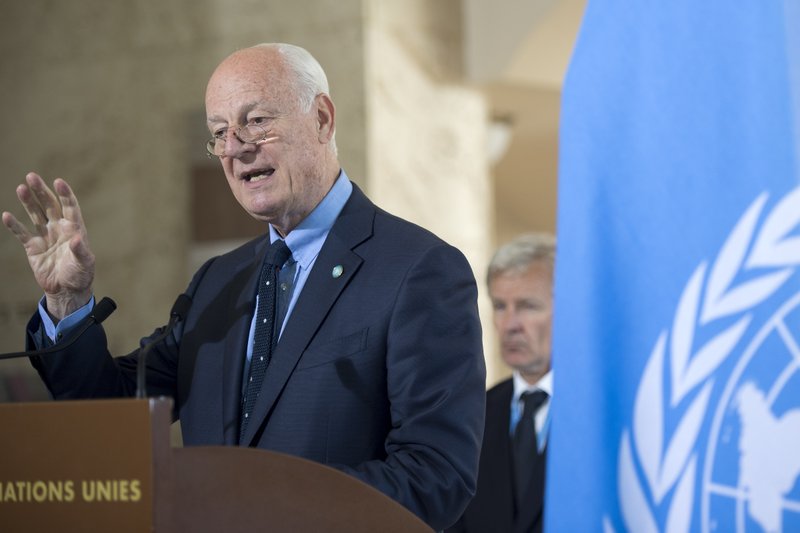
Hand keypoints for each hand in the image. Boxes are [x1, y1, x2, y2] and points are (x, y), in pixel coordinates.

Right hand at [2, 172, 94, 319]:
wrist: (67, 290)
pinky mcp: (33, 247)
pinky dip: (15, 225)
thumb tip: (76, 238)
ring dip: (28, 202)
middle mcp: (59, 229)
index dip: (64, 194)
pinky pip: (22, 233)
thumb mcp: (85, 263)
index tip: (58, 181)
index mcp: (74, 229)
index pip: (69, 207)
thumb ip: (80, 250)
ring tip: (21, 188)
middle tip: (31, 176)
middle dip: (41, 191)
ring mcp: (45, 236)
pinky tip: (7, 215)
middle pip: (49, 205)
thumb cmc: (80, 275)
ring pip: (35, 214)